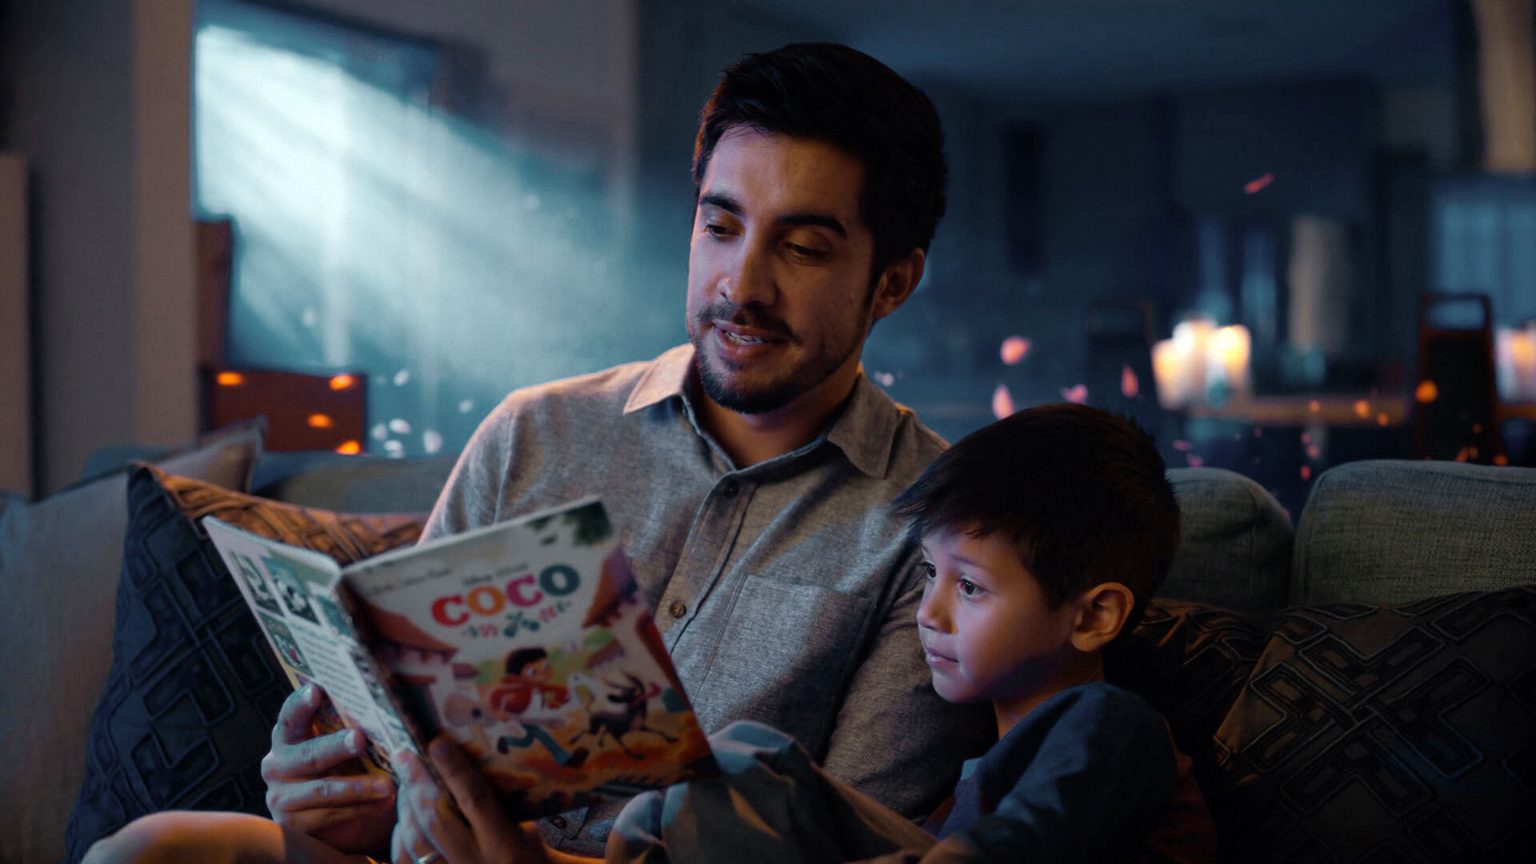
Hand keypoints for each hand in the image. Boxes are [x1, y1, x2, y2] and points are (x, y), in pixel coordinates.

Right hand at [261, 682, 397, 853]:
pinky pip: (329, 815)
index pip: (291, 716)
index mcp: (288, 737)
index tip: (317, 690)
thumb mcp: (346, 748)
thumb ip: (351, 729)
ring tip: (388, 784)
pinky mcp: (291, 824)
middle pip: (309, 754)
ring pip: (323, 789)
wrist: (342, 819)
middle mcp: (277, 765)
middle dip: (337, 746)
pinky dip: (360, 808)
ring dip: (359, 787)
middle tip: (360, 738)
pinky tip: (383, 803)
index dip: (302, 703)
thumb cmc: (346, 770)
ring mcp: (280, 796)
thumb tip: (384, 710)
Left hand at [394, 738, 593, 863]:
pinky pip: (406, 860)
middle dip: (417, 784)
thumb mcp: (529, 831)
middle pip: (437, 819)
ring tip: (405, 782)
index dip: (455, 770)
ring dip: (407, 807)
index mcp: (507, 847)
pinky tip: (405, 818)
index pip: (476, 801)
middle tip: (404, 756)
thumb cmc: (528, 858)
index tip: (437, 742)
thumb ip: (500, 801)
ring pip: (416, 840)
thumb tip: (465, 762)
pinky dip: (402, 835)